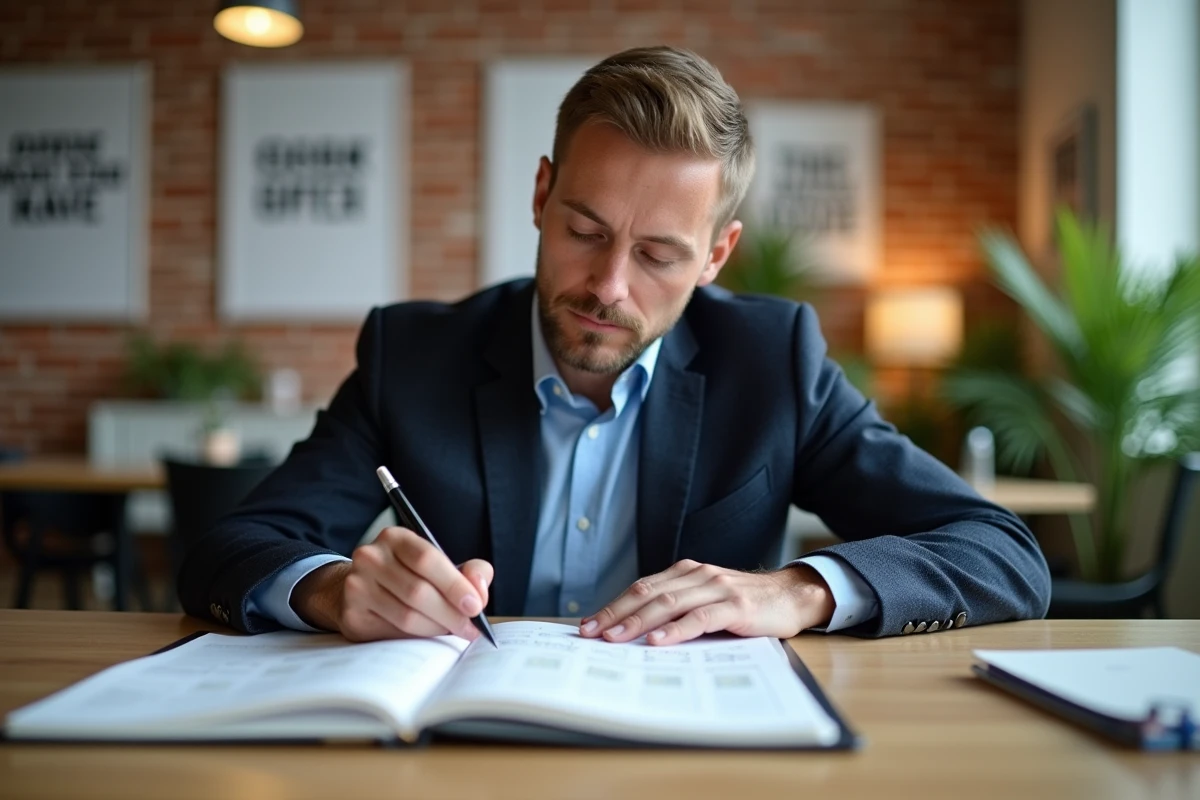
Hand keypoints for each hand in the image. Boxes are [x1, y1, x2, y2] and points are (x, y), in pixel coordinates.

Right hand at [291, 526, 492, 642]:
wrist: (363, 589)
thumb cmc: (411, 576)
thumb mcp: (440, 565)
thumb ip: (470, 572)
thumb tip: (479, 589)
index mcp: (395, 538)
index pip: (427, 559)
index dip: (454, 584)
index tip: (476, 606)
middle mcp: (370, 557)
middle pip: (417, 592)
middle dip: (451, 614)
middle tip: (471, 628)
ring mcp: (356, 587)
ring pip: (406, 617)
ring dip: (436, 629)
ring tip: (453, 631)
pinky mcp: (352, 616)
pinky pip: (391, 633)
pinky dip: (416, 638)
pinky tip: (428, 635)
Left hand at [579, 560, 833, 645]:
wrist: (791, 596)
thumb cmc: (744, 605)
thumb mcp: (706, 600)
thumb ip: (677, 609)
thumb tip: (635, 634)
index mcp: (685, 573)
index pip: (640, 588)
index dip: (612, 605)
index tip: (586, 625)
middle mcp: (697, 575)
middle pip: (647, 593)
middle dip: (616, 614)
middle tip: (591, 633)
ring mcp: (716, 588)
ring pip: (669, 603)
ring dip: (639, 622)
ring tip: (616, 638)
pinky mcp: (735, 606)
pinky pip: (700, 617)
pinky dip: (677, 629)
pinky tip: (659, 641)